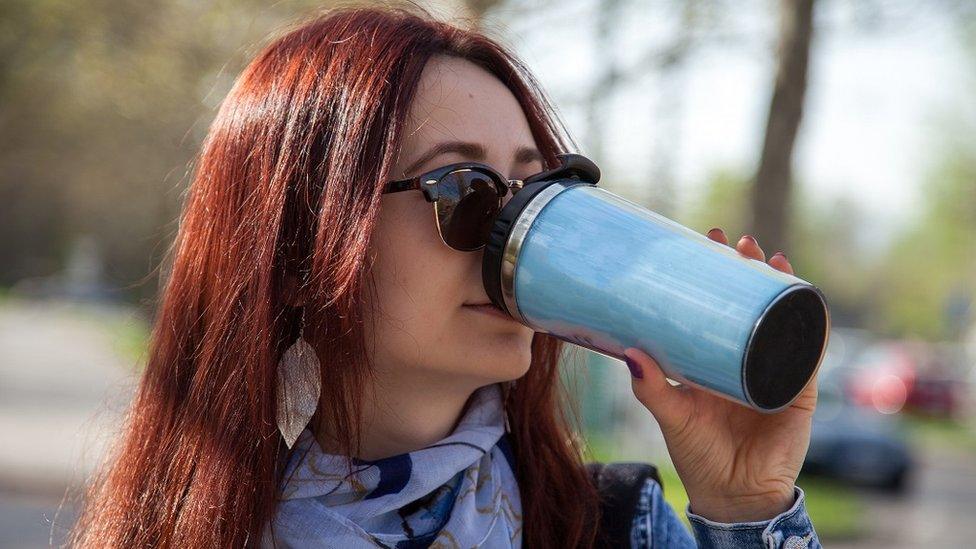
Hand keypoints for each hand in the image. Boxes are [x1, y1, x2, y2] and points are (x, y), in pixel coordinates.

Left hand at [624, 229, 816, 522]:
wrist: (734, 496)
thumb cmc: (698, 454)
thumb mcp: (671, 414)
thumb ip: (650, 387)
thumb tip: (629, 352)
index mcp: (714, 357)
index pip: (717, 304)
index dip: (714, 273)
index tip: (705, 240)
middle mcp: (745, 357)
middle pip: (752, 302)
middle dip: (748, 268)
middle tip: (737, 241)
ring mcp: (774, 369)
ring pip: (783, 317)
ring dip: (781, 285)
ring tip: (771, 258)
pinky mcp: (799, 389)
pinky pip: (811, 350)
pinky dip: (813, 323)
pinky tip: (809, 297)